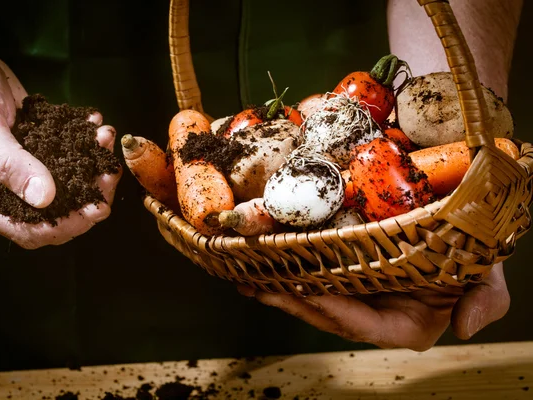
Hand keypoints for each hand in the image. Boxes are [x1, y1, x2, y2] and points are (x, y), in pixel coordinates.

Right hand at [0, 49, 121, 248]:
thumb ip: (8, 161)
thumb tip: (45, 198)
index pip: (27, 230)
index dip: (65, 226)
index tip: (96, 209)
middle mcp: (4, 189)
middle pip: (55, 213)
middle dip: (88, 197)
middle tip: (110, 173)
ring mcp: (23, 170)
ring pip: (67, 185)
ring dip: (93, 167)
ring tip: (106, 139)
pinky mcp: (37, 150)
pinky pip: (67, 156)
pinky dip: (86, 143)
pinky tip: (96, 125)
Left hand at [238, 263, 508, 350]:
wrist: (458, 226)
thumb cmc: (471, 254)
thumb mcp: (488, 275)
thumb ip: (485, 302)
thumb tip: (463, 328)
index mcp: (406, 325)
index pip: (363, 324)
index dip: (333, 310)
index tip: (304, 290)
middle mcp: (375, 315)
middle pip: (327, 314)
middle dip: (290, 302)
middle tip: (256, 285)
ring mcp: (357, 296)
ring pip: (313, 299)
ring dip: (278, 290)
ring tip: (248, 278)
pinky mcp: (345, 275)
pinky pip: (312, 277)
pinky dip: (286, 272)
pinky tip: (261, 267)